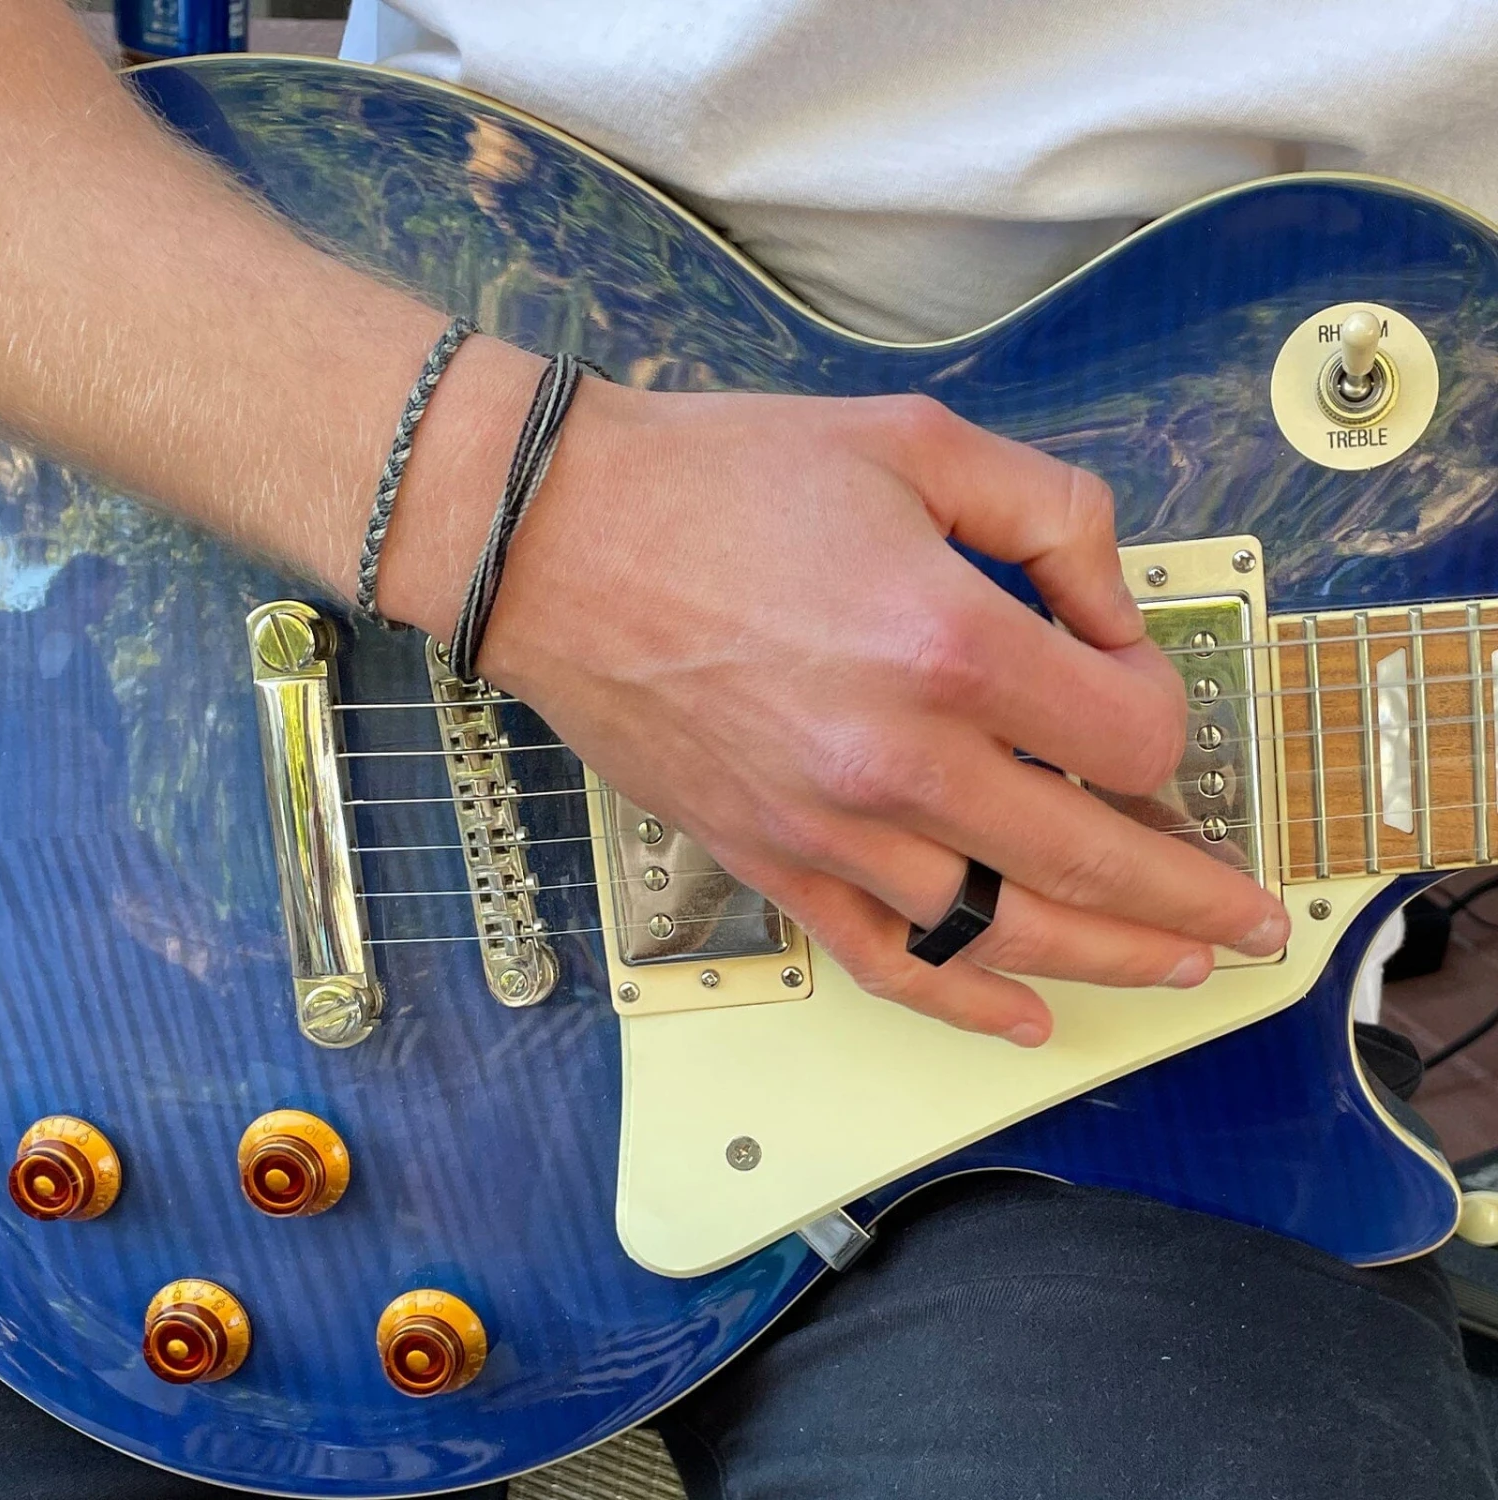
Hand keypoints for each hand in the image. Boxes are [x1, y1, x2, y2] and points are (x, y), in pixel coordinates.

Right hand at [414, 376, 1290, 1043]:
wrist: (554, 540)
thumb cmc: (720, 479)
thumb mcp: (916, 442)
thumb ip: (1054, 516)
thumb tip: (1110, 612)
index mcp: (949, 643)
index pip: (1129, 732)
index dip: (1160, 707)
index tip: (1127, 679)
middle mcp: (900, 760)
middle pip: (1094, 861)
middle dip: (1193, 892)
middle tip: (1250, 916)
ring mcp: (831, 829)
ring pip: (1004, 932)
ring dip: (1110, 958)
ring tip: (1181, 967)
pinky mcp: (770, 863)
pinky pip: (885, 959)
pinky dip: (962, 1001)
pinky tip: (1022, 1019)